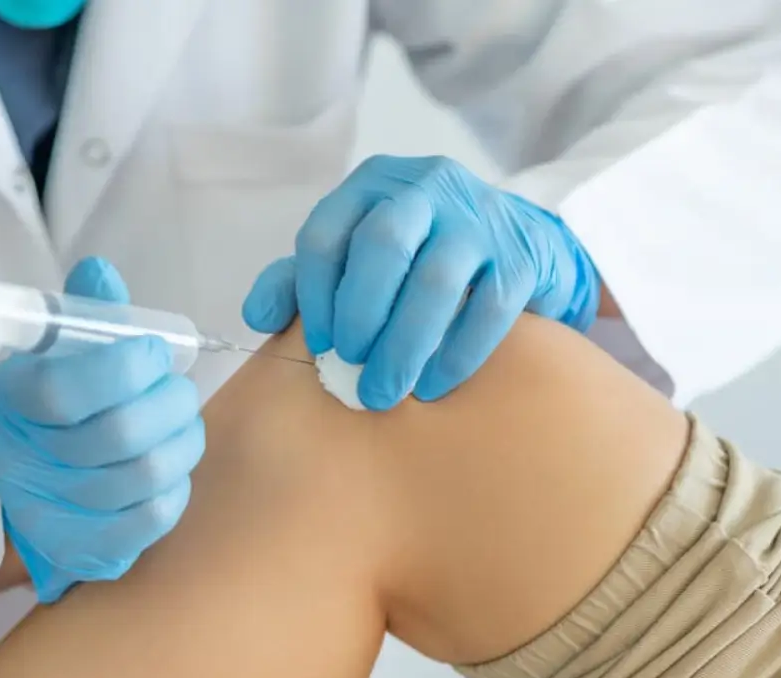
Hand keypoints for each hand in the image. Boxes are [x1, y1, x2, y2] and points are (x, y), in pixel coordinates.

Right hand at [0, 258, 204, 602]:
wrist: (35, 490)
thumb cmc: (56, 410)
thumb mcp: (60, 353)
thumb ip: (88, 314)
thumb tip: (100, 272)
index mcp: (9, 400)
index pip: (66, 390)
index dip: (125, 367)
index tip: (154, 352)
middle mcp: (19, 461)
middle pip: (121, 434)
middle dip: (170, 402)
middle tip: (177, 390)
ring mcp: (50, 513)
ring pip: (149, 473)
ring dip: (182, 440)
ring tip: (179, 423)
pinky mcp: (86, 550)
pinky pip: (156, 516)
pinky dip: (177, 483)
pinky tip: (168, 465)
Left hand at [241, 154, 600, 409]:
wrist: (523, 242)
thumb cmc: (421, 253)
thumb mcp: (359, 251)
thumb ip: (305, 277)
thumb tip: (257, 315)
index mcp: (374, 184)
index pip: (327, 231)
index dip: (314, 293)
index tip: (318, 343)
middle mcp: (427, 188)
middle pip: (382, 244)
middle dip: (359, 312)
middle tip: (348, 364)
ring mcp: (479, 218)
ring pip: (436, 279)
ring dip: (404, 343)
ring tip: (385, 390)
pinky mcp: (521, 255)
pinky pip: (489, 308)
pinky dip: (456, 354)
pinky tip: (433, 385)